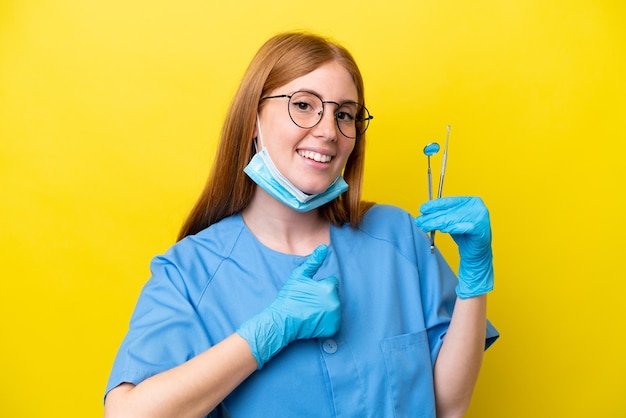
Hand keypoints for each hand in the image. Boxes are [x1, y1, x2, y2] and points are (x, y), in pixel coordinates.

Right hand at [237, 244, 340, 368]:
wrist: (282, 321)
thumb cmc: (289, 297)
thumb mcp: (299, 276)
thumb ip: (314, 261)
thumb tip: (324, 247)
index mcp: (329, 288)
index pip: (332, 282)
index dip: (320, 285)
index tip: (309, 292)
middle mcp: (335, 303)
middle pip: (333, 295)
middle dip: (324, 296)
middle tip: (308, 301)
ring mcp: (334, 317)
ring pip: (334, 308)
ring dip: (325, 308)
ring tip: (310, 310)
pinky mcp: (332, 328)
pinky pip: (333, 321)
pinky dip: (326, 321)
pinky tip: (314, 319)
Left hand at [415, 196, 493, 298]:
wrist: (477, 254)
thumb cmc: (464, 236)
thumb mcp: (451, 222)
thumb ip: (442, 215)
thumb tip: (424, 213)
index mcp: (471, 201)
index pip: (449, 201)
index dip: (434, 205)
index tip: (422, 209)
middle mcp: (477, 207)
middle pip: (450, 211)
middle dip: (432, 216)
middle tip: (420, 221)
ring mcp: (481, 218)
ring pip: (454, 219)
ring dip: (437, 223)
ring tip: (426, 226)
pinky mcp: (481, 230)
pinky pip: (464, 228)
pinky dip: (452, 228)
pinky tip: (443, 229)